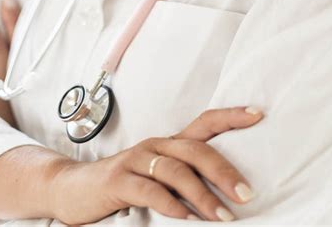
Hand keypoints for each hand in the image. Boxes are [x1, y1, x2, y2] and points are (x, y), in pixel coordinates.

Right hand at [51, 106, 263, 223]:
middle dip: (224, 170)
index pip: (205, 122)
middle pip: (195, 149)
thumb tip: (228, 193)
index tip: (259, 114)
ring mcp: (136, 161)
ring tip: (222, 217)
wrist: (72, 189)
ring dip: (202, 195)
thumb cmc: (124, 185)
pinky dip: (168, 204)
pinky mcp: (118, 181)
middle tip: (247, 193)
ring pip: (175, 170)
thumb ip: (185, 178)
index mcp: (169, 143)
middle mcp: (155, 145)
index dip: (231, 115)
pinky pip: (147, 189)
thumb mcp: (157, 177)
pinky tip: (184, 218)